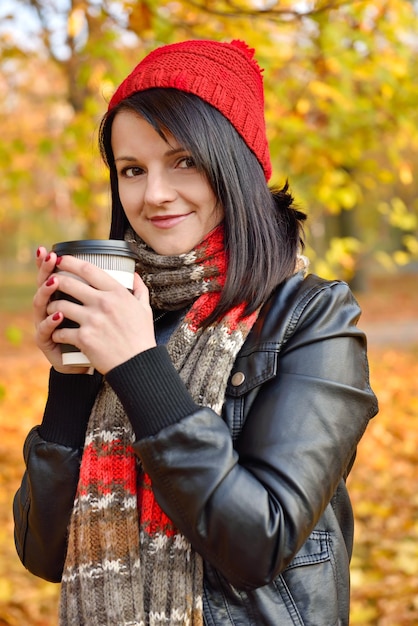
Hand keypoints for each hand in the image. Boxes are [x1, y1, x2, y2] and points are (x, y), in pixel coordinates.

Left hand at [43, 253, 155, 373]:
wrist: (138, 364)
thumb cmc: (142, 337)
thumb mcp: (144, 309)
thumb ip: (140, 289)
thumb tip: (135, 274)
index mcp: (117, 293)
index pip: (88, 269)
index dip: (70, 261)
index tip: (61, 259)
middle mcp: (103, 303)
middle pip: (68, 283)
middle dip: (55, 280)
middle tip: (50, 281)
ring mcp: (92, 320)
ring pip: (59, 306)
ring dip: (51, 306)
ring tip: (51, 309)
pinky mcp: (84, 338)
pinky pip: (61, 331)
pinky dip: (56, 332)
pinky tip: (56, 333)